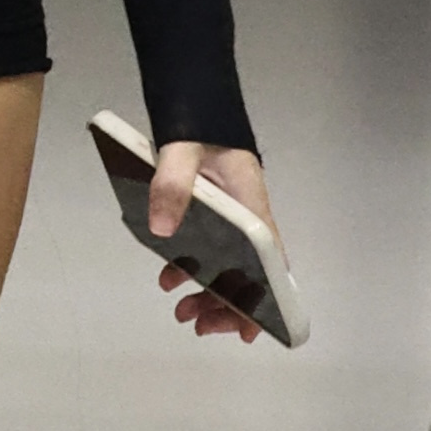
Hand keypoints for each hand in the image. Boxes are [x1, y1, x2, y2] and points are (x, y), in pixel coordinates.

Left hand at [148, 139, 280, 345]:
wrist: (194, 101)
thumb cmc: (198, 126)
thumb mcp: (180, 151)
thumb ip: (172, 185)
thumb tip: (162, 230)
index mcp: (251, 204)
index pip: (267, 260)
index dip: (263, 298)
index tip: (250, 329)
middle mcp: (246, 216)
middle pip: (247, 273)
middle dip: (227, 304)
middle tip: (201, 327)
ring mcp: (229, 217)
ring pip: (225, 266)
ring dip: (206, 293)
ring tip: (182, 313)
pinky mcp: (209, 215)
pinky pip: (204, 250)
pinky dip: (188, 270)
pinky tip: (168, 280)